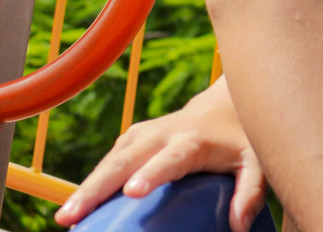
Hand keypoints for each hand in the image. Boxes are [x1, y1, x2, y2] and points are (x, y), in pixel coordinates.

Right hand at [53, 77, 265, 231]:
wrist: (225, 103)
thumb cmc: (242, 139)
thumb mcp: (257, 161)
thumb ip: (251, 192)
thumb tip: (238, 227)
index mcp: (194, 141)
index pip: (171, 158)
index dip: (152, 173)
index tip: (133, 191)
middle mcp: (164, 133)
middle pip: (127, 160)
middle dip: (98, 187)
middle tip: (72, 216)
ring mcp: (145, 133)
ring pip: (111, 160)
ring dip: (87, 186)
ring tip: (65, 217)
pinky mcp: (133, 138)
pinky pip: (110, 160)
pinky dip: (92, 181)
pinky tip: (78, 205)